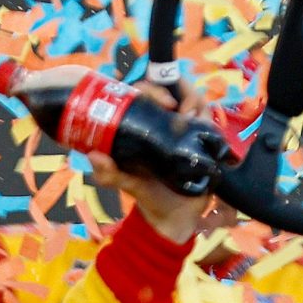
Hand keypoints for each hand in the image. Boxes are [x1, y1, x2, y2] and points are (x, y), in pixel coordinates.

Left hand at [108, 77, 216, 242]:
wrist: (176, 216)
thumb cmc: (147, 196)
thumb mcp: (127, 183)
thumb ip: (110, 174)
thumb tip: (93, 155)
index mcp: (142, 126)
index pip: (144, 91)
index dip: (153, 87)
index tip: (164, 102)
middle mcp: (163, 122)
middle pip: (173, 87)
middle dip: (181, 88)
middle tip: (182, 108)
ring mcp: (184, 128)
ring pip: (193, 97)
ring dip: (195, 100)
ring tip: (194, 117)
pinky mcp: (203, 137)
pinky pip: (208, 116)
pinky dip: (208, 114)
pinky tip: (204, 123)